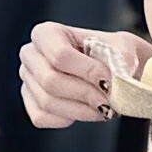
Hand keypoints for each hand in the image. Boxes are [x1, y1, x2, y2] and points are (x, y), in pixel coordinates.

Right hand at [19, 23, 151, 128]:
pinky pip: (42, 117)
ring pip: (48, 102)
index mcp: (47, 33)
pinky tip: (88, 110)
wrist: (112, 72)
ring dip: (82, 110)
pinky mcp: (31, 104)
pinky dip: (70, 118)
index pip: (59, 55)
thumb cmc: (114, 54)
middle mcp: (30, 54)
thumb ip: (123, 56)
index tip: (109, 81)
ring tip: (105, 108)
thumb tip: (119, 76)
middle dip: (85, 94)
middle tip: (110, 101)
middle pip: (51, 81)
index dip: (87, 72)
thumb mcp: (124, 47)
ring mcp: (27, 80)